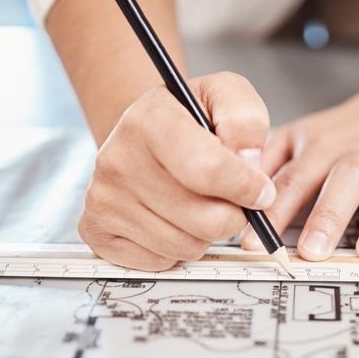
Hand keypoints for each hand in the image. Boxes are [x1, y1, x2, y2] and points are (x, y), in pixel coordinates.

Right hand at [79, 72, 276, 269]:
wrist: (142, 133)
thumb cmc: (188, 118)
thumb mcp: (224, 96)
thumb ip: (246, 119)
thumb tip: (250, 165)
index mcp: (149, 120)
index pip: (206, 168)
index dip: (245, 187)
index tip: (260, 190)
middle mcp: (117, 159)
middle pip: (204, 219)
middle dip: (232, 215)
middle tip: (230, 199)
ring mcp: (104, 199)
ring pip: (186, 246)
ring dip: (206, 233)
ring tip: (198, 203)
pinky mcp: (98, 231)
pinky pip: (162, 261)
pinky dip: (177, 248)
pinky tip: (172, 218)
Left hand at [242, 83, 358, 262]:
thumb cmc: (352, 130)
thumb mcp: (305, 135)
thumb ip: (271, 160)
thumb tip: (233, 189)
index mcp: (323, 145)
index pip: (292, 179)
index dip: (272, 209)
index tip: (254, 240)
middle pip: (341, 182)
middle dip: (326, 217)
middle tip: (312, 251)